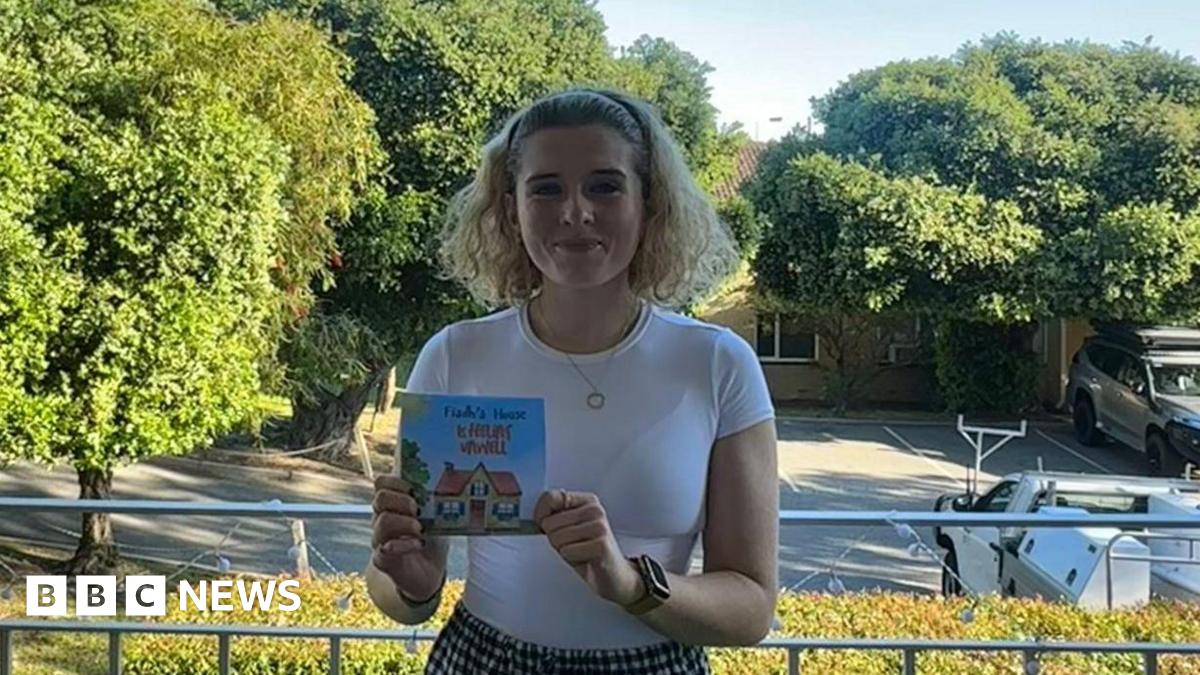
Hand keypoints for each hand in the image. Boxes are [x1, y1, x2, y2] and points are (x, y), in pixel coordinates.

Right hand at [371, 475, 442, 601]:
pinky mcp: (382, 559)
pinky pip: (385, 549)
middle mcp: (381, 518)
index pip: (381, 483)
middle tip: (418, 509)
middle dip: (402, 500)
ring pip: (383, 521)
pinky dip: (405, 544)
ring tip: (421, 529)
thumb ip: (435, 501)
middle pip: (380, 498)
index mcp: (393, 503)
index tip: (414, 488)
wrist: (428, 572)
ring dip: (405, 522)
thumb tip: (450, 482)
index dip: (396, 481)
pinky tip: (419, 544)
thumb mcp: (437, 516)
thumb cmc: (431, 538)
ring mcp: (380, 538)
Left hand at [534, 489, 643, 606]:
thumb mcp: (569, 530)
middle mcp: (594, 509)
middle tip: (572, 545)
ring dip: (564, 550)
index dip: (540, 515)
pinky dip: (572, 559)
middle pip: (550, 523)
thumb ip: (555, 517)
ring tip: (579, 552)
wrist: (615, 576)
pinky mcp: (601, 544)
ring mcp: (599, 526)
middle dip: (555, 539)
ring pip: (557, 538)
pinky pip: (567, 551)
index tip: (544, 527)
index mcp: (586, 501)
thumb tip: (536, 517)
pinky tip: (586, 559)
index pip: (550, 497)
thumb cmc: (588, 553)